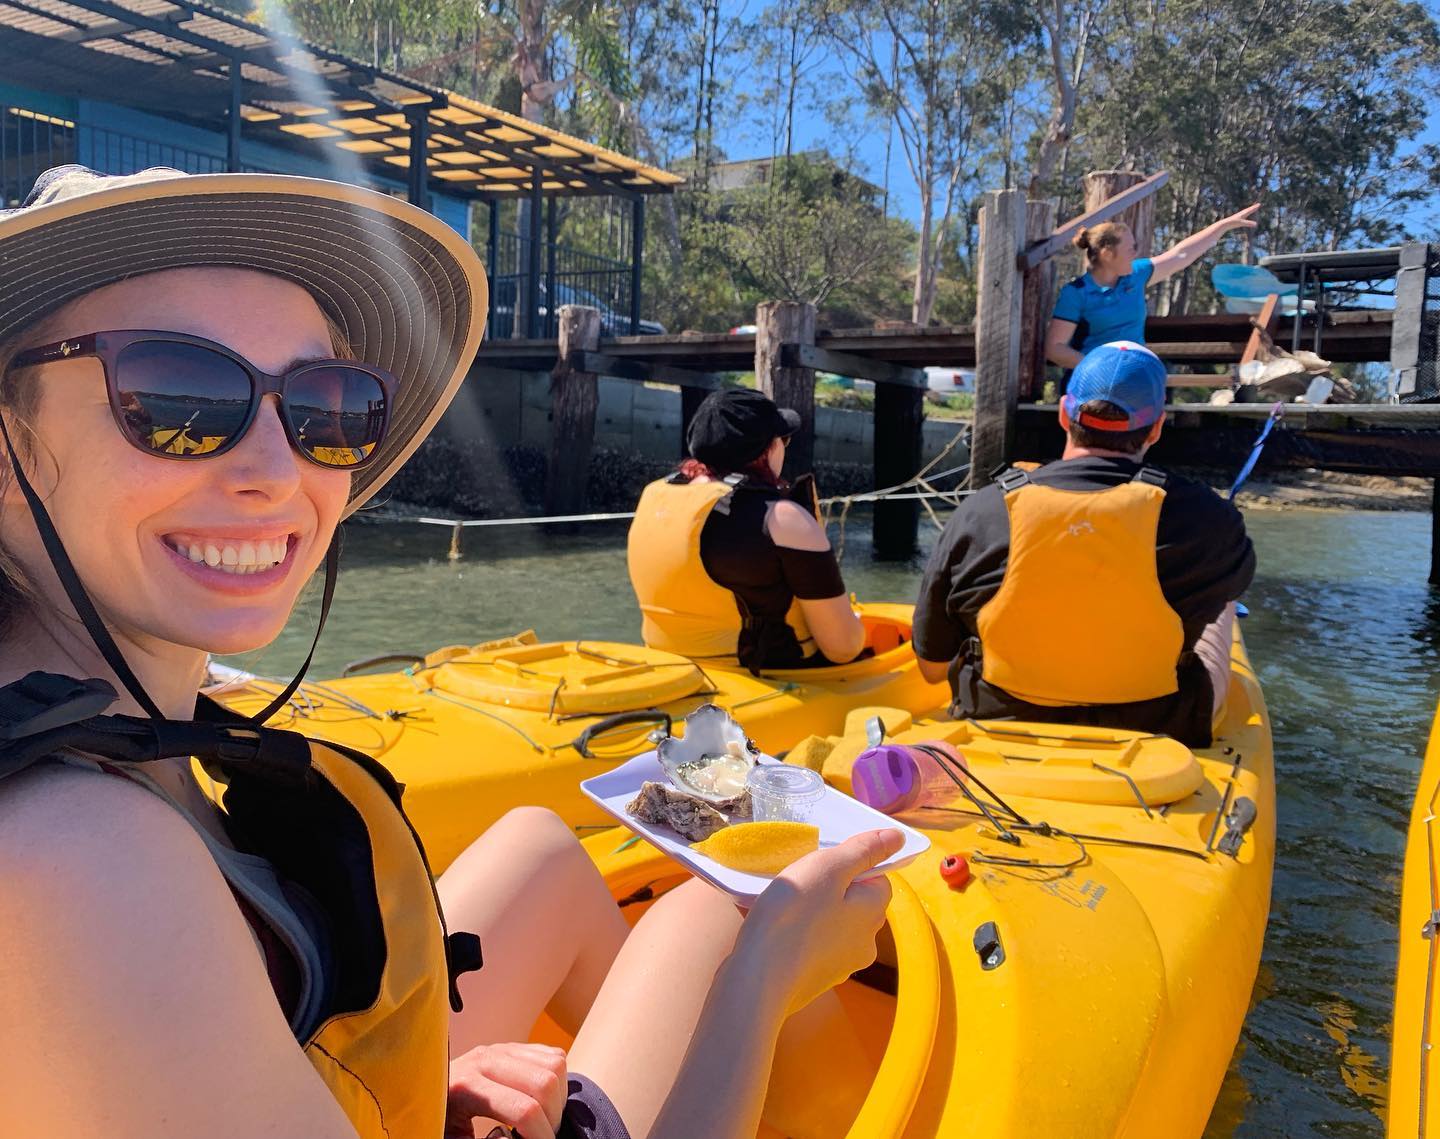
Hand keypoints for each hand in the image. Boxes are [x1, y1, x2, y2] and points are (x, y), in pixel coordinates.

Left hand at [445, 1042, 567, 1138]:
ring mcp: (500, 1048)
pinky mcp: (511, 1046)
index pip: (524, 1109)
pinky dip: (558, 1081)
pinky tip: (541, 1100)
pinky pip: (553, 1056)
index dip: (541, 1135)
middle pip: (545, 1084)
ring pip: (555, 1066)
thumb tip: (511, 1137)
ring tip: (542, 1119)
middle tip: (542, 1135)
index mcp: (467, 1086)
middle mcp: (486, 1059)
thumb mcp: (454, 1138)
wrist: (421, 1094)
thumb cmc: (438, 1123)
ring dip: (558, 1098)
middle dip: (554, 1118)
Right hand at [738, 828, 902, 1013]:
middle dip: (830, 889)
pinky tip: (775, 931)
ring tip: (781, 907)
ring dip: (813, 912)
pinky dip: (799, 935)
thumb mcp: (828, 868)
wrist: (757, 978)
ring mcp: (841, 966)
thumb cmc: (794, 914)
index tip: (820, 866)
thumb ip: (863, 850)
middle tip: (798, 884)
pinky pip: (813, 945)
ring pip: (833, 924)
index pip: (877, 878)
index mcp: (874, 913)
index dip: (851, 866)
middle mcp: (866, 943)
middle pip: (855, 902)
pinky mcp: (816, 980)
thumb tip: (899, 837)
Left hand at [1223, 203, 1259, 230]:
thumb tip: (1256, 224)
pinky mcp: (1236, 219)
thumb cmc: (1233, 223)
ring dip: (1249, 210)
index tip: (1259, 204)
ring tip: (1252, 209)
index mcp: (1243, 214)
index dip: (1255, 207)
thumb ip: (1249, 223)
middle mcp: (1241, 214)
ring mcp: (1238, 216)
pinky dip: (1245, 214)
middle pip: (1248, 210)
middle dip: (1253, 207)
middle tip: (1258, 205)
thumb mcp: (1242, 223)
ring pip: (1245, 212)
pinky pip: (1243, 216)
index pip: (1250, 210)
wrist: (1224, 224)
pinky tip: (1244, 216)